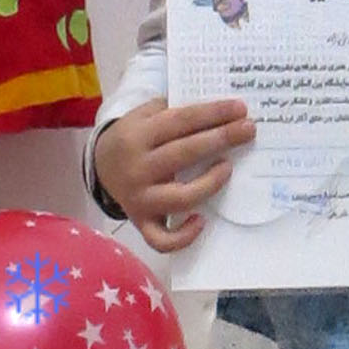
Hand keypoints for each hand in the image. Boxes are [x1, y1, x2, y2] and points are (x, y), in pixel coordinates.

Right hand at [95, 99, 255, 253]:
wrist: (99, 166)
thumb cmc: (133, 137)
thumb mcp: (142, 115)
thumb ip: (172, 109)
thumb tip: (217, 109)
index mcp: (137, 135)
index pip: (181, 121)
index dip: (213, 114)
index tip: (240, 109)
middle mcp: (138, 167)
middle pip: (185, 153)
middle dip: (221, 139)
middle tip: (248, 129)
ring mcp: (140, 198)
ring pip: (181, 197)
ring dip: (210, 183)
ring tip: (228, 167)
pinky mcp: (142, 222)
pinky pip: (162, 238)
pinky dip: (183, 235)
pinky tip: (201, 220)